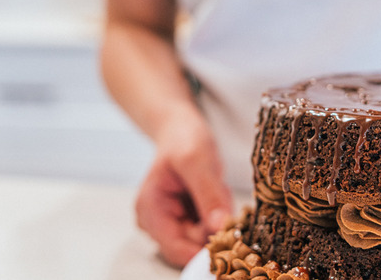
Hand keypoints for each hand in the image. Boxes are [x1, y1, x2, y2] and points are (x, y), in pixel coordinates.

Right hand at [135, 118, 232, 267]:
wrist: (182, 130)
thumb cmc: (182, 139)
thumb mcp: (196, 159)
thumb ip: (208, 194)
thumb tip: (219, 227)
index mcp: (150, 211)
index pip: (178, 250)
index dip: (205, 247)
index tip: (229, 231)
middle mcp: (157, 222)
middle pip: (195, 244)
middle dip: (215, 222)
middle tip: (218, 191)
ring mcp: (172, 222)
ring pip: (207, 236)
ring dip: (219, 214)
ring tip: (214, 186)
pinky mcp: (187, 219)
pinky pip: (212, 226)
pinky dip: (220, 211)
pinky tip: (215, 190)